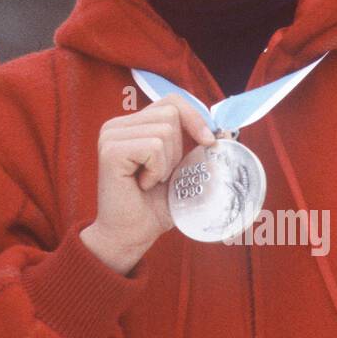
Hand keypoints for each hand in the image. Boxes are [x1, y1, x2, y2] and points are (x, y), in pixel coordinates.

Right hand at [81, 94, 214, 273]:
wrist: (131, 236)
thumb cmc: (154, 206)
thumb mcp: (183, 171)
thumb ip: (198, 148)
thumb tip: (226, 132)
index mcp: (131, 125)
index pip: (171, 101)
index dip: (195, 118)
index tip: (209, 143)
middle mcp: (117, 125)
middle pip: (171, 113)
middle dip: (179, 149)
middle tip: (162, 175)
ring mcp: (110, 135)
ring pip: (164, 131)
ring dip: (168, 163)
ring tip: (151, 181)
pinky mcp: (110, 150)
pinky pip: (154, 147)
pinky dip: (157, 169)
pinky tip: (143, 184)